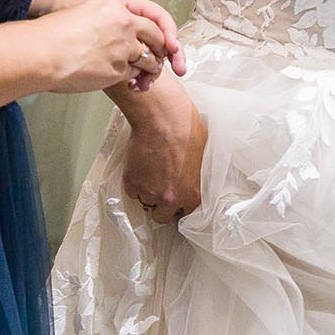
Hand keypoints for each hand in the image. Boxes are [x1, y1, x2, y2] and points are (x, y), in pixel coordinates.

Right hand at [35, 0, 182, 93]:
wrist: (38, 53)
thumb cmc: (47, 32)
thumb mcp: (71, 8)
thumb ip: (93, 12)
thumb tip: (87, 12)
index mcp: (114, 4)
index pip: (153, 13)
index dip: (165, 29)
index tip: (170, 42)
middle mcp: (124, 22)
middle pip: (157, 37)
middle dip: (162, 52)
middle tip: (161, 63)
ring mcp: (123, 46)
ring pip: (150, 59)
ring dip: (149, 71)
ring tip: (141, 79)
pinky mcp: (118, 69)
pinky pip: (135, 76)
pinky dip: (135, 83)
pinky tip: (130, 87)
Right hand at [123, 98, 207, 223]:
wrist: (162, 118)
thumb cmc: (186, 130)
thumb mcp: (202, 157)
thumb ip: (196, 176)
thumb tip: (192, 179)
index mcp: (192, 194)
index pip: (186, 213)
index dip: (180, 205)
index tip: (176, 198)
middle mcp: (170, 199)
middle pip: (162, 216)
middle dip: (161, 205)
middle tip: (160, 186)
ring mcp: (149, 193)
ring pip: (145, 201)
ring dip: (147, 191)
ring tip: (151, 169)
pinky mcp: (131, 183)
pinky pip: (132, 190)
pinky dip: (134, 181)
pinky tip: (141, 165)